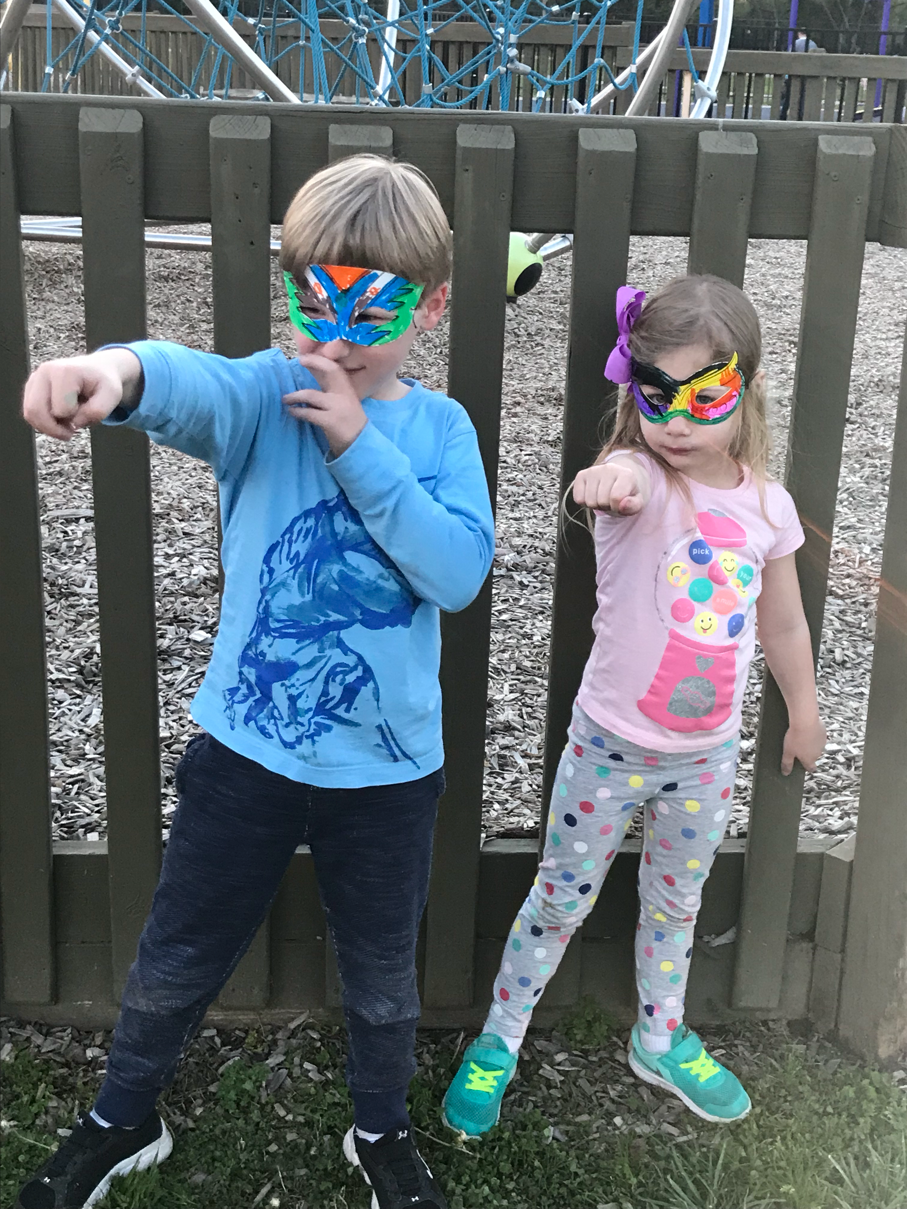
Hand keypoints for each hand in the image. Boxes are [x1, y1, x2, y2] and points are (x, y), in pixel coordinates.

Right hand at [22, 349, 141, 440]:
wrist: (98, 370)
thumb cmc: (104, 383)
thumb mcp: (112, 396)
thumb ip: (98, 411)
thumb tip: (75, 423)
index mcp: (65, 372)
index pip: (62, 409)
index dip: (76, 419)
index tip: (87, 413)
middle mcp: (45, 371)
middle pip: (36, 411)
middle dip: (54, 429)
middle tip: (71, 432)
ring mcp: (35, 378)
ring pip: (30, 414)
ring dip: (48, 427)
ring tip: (67, 423)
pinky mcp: (31, 386)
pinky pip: (30, 412)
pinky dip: (43, 422)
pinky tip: (60, 418)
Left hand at [283, 356, 367, 456]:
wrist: (361, 444)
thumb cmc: (348, 422)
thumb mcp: (343, 402)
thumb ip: (329, 388)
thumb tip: (311, 371)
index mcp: (347, 389)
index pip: (335, 368)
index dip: (319, 360)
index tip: (304, 357)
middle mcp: (345, 394)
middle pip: (331, 371)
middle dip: (314, 363)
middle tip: (299, 361)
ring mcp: (338, 408)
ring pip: (311, 395)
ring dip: (295, 396)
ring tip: (285, 399)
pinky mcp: (332, 421)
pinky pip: (309, 413)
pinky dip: (298, 412)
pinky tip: (292, 412)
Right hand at [572, 459, 646, 514]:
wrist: (616, 481)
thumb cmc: (627, 494)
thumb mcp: (636, 503)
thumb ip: (633, 506)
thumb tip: (622, 506)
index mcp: (626, 474)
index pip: (616, 498)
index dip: (617, 508)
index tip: (620, 504)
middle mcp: (609, 468)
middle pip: (602, 501)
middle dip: (606, 506)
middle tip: (610, 501)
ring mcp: (593, 470)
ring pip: (589, 501)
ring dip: (596, 505)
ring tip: (602, 498)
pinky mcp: (581, 475)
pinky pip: (578, 499)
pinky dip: (584, 502)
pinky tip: (592, 495)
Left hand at [781, 714, 825, 774]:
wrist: (805, 721)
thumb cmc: (795, 738)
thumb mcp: (788, 752)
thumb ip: (787, 763)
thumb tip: (785, 773)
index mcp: (809, 759)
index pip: (811, 768)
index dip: (807, 767)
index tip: (802, 764)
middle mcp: (818, 753)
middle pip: (813, 756)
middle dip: (806, 753)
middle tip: (797, 746)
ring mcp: (822, 743)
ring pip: (816, 745)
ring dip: (810, 743)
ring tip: (801, 736)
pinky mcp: (824, 732)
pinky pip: (818, 735)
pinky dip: (813, 733)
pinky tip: (806, 728)